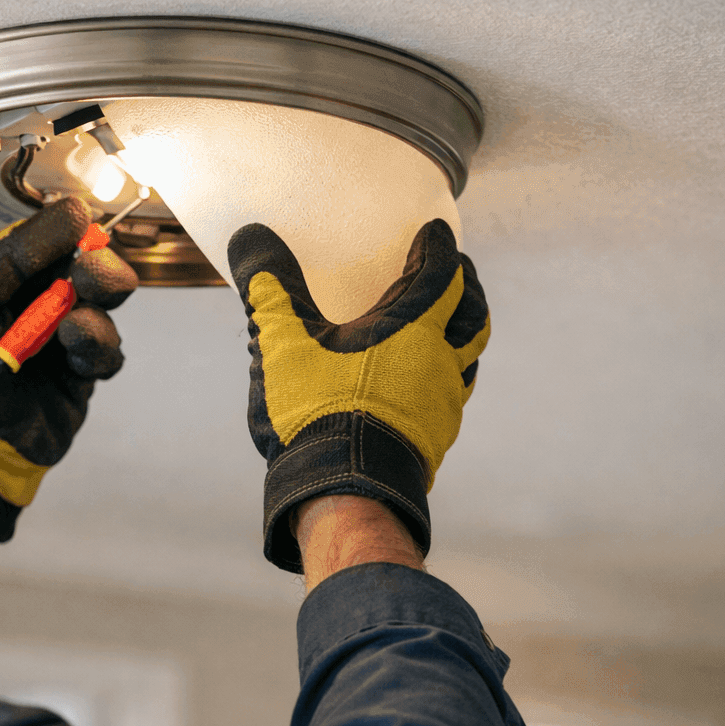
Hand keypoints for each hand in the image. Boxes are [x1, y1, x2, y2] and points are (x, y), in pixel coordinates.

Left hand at [0, 197, 137, 540]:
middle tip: (88, 279)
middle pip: (83, 263)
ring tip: (73, 331)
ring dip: (96, 311)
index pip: (38, 237)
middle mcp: (30, 302)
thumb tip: (69, 213)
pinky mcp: (78, 370)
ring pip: (103, 304)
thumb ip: (12, 258)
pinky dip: (99, 349)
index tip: (81, 222)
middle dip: (94, 268)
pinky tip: (77, 359)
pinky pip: (107, 348)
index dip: (62, 229)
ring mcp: (58, 336)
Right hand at [227, 218, 489, 572]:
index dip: (438, 248)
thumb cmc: (317, 412)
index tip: (432, 234)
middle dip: (466, 291)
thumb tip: (252, 236)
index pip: (441, 273)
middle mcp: (439, 362)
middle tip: (453, 277)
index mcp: (412, 329)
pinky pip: (450, 397)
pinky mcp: (435, 438)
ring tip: (442, 329)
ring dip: (459, 337)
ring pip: (468, 359)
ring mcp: (443, 404)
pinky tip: (420, 386)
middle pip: (473, 315)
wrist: (344, 491)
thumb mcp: (282, 342)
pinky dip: (443, 378)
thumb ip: (269, 286)